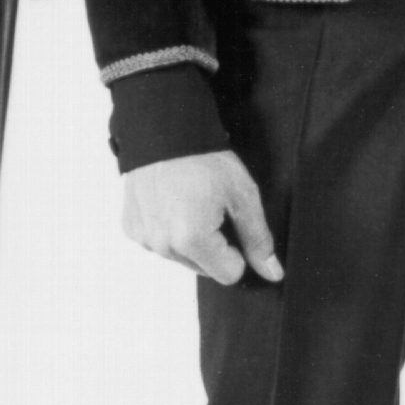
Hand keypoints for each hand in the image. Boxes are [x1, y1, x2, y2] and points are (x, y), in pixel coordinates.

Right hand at [122, 150, 282, 286]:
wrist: (164, 131)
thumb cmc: (204, 159)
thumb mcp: (243, 196)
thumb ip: (258, 239)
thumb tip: (273, 273)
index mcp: (192, 240)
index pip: (230, 274)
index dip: (238, 250)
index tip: (231, 221)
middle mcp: (163, 245)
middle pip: (205, 268)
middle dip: (214, 246)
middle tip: (211, 208)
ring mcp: (144, 238)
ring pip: (182, 257)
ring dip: (191, 239)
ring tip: (191, 202)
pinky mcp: (132, 228)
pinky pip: (160, 243)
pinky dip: (169, 229)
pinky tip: (172, 203)